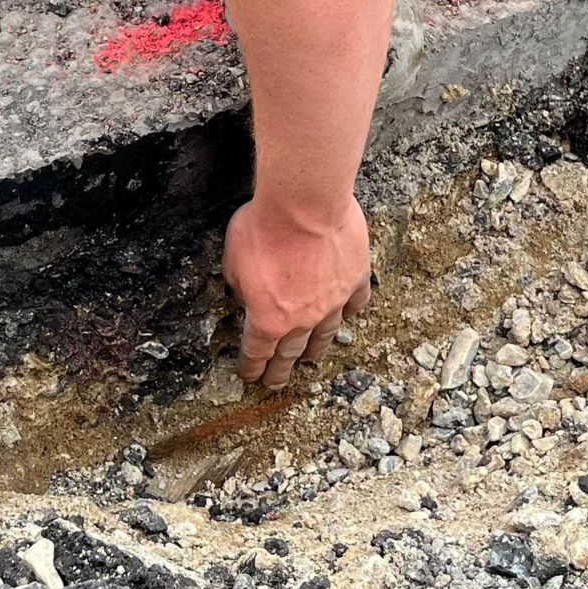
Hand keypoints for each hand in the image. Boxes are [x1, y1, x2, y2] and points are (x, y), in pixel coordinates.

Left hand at [222, 198, 373, 387]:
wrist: (305, 205)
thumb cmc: (264, 229)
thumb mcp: (232, 261)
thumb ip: (240, 286)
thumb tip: (247, 295)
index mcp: (268, 319)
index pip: (257, 353)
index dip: (251, 367)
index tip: (250, 376)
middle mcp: (303, 318)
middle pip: (290, 354)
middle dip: (280, 371)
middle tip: (276, 383)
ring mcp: (333, 302)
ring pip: (325, 335)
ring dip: (315, 350)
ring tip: (311, 359)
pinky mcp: (354, 279)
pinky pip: (354, 304)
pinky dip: (349, 312)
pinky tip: (348, 316)